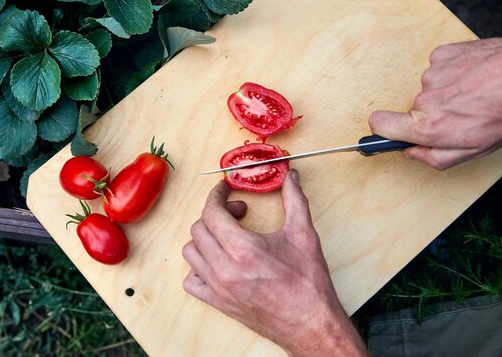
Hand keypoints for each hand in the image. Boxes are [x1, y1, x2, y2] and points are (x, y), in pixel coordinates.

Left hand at [182, 171, 369, 356]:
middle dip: (216, 214)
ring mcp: (218, 288)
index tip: (224, 189)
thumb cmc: (308, 283)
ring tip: (227, 236)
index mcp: (243, 249)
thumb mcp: (304, 234)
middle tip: (239, 214)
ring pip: (190, 252)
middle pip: (199, 228)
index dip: (216, 196)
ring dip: (205, 238)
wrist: (311, 325)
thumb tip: (291, 176)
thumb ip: (294, 200)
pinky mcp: (218, 303)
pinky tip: (217, 261)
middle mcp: (224, 269)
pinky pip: (191, 281)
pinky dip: (198, 267)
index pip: (212, 212)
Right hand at [369, 34, 501, 169]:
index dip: (383, 128)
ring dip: (446, 92)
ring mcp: (432, 74)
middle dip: (431, 113)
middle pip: (413, 109)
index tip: (389, 129)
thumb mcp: (474, 150)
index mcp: (428, 127)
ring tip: (474, 93)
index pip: (380, 125)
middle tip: (461, 113)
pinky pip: (439, 69)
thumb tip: (411, 152)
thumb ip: (434, 157)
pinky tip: (474, 77)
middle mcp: (425, 99)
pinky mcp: (442, 55)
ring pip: (429, 89)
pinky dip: (453, 73)